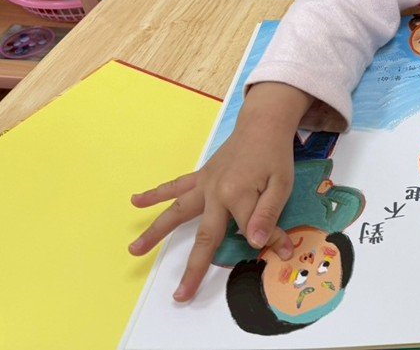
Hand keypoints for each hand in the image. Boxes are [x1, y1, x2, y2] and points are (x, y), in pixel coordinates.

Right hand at [128, 82, 311, 300]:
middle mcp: (216, 193)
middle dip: (194, 268)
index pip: (251, 230)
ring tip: (135, 250)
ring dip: (156, 232)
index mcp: (239, 195)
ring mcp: (204, 185)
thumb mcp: (282, 184)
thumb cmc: (275, 156)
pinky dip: (155, 194)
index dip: (268, 240)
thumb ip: (269, 215)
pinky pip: (175, 187)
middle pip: (205, 236)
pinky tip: (135, 201)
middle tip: (179, 295)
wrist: (263, 125)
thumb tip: (258, 243)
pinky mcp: (200, 177)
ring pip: (178, 212)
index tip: (282, 249)